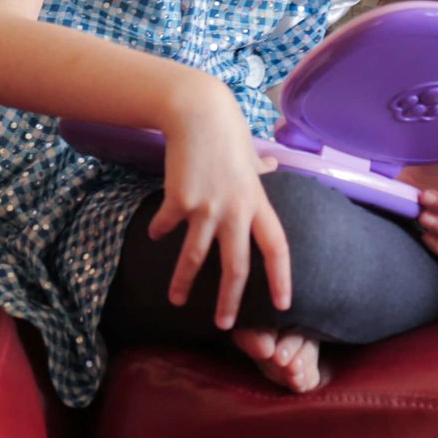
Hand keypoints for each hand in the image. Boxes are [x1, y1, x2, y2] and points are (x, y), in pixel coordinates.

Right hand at [151, 83, 290, 330]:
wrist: (198, 112)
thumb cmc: (227, 130)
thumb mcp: (250, 153)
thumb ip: (260, 168)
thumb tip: (272, 166)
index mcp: (258, 203)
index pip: (277, 248)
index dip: (281, 278)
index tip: (283, 305)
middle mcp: (235, 211)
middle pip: (236, 266)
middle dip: (230, 300)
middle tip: (225, 324)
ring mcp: (206, 207)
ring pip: (195, 257)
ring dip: (185, 283)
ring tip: (177, 300)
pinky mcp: (179, 200)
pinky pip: (168, 226)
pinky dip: (160, 232)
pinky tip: (155, 235)